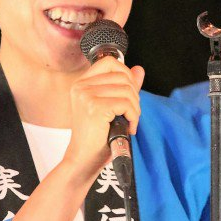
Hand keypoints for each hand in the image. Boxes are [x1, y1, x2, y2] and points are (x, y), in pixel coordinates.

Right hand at [64, 56, 144, 181]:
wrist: (84, 159)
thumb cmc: (96, 136)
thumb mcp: (111, 107)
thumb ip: (125, 87)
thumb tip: (139, 69)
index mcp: (82, 83)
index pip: (110, 62)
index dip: (126, 74)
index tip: (129, 93)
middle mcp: (81, 86)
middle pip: (122, 76)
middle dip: (134, 96)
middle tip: (130, 114)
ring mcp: (86, 95)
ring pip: (127, 90)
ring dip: (135, 109)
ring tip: (129, 122)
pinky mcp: (95, 107)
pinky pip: (126, 104)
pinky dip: (133, 116)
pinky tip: (128, 127)